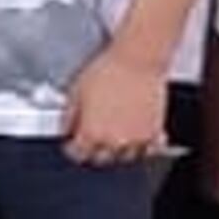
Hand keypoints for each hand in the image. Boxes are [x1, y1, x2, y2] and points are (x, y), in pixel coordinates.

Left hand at [61, 44, 166, 164]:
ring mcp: (135, 139)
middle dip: (94, 150)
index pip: (77, 154)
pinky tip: (138, 137)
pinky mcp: (154, 132)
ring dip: (118, 150)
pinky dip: (144, 148)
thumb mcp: (76, 90)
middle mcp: (113, 140)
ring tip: (115, 136)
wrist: (137, 59)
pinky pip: (150, 150)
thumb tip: (65, 128)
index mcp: (91, 132)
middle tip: (93, 139)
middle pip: (101, 159)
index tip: (73, 143)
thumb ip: (68, 115)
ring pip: (125, 157)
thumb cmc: (108, 69)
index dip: (72, 148)